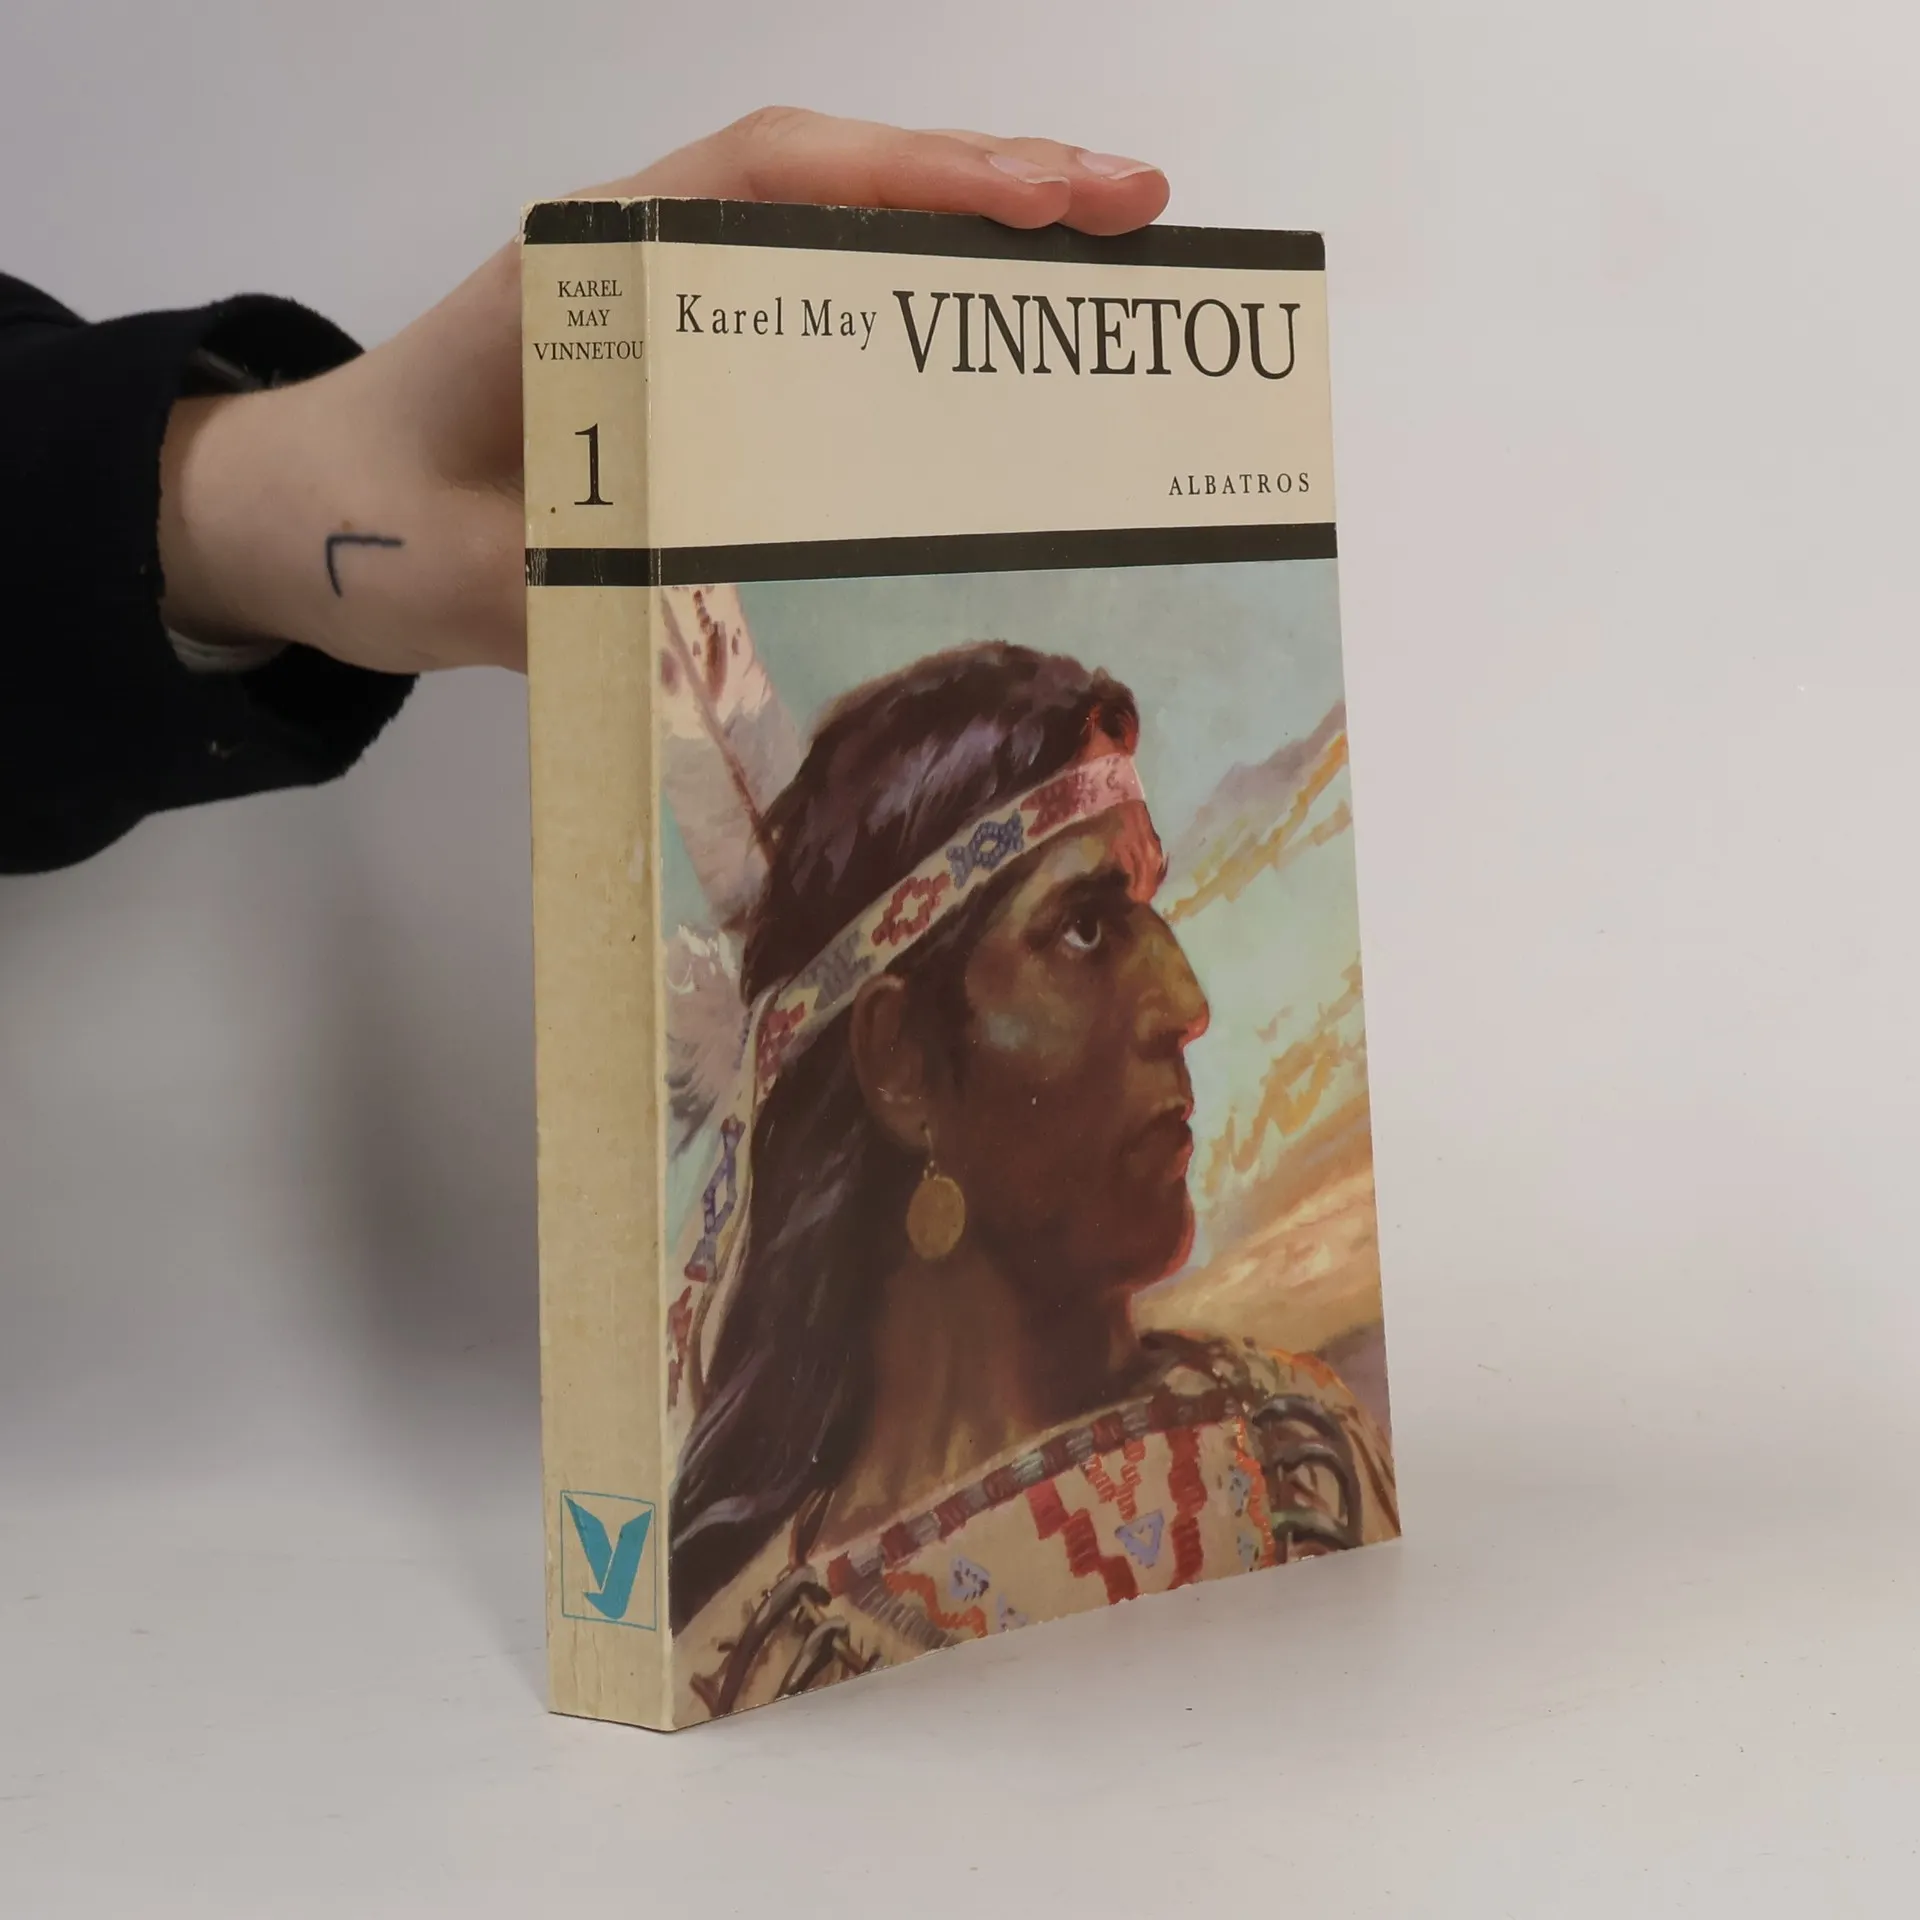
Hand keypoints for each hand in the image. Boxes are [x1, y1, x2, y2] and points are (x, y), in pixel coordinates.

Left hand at [158, 109, 1169, 675]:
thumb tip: (759, 608)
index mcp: (598, 268)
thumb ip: (602, 581)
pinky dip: (918, 309)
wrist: (322, 524)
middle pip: (842, 181)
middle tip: (1137, 205)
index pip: (779, 179)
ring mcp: (681, 305)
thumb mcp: (491, 568)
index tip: (1046, 199)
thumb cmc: (382, 527)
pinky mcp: (698, 364)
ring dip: (975, 235)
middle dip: (994, 180)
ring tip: (1106, 250)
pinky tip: (1001, 343)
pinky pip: (822, 316)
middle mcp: (654, 261)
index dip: (919, 179)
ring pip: (844, 234)